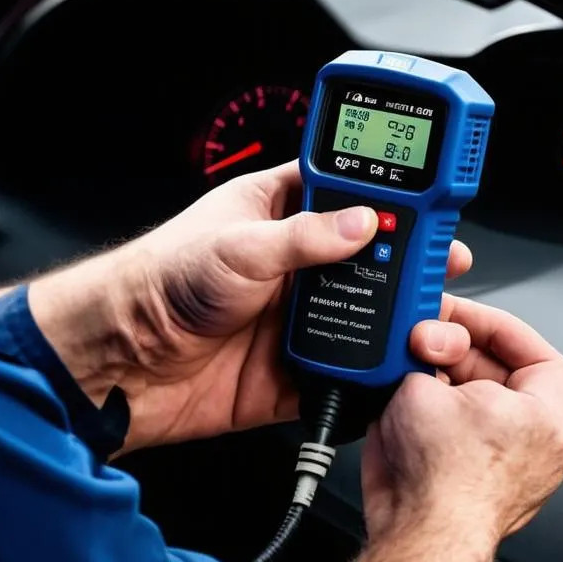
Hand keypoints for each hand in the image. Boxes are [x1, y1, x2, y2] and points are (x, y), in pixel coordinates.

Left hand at [31, 162, 472, 451]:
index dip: (386, 193)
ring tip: (427, 316)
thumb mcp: (238, 246)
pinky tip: (391, 365)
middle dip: (406, 259)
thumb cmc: (160, 281)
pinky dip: (369, 372)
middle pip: (367, 255)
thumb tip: (362, 224)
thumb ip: (305, 237)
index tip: (428, 199)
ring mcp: (294, 315)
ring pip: (364, 313)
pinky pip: (343, 370)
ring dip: (394, 317)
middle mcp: (292, 262)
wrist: (121, 361)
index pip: (344, 189)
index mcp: (278, 212)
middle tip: (442, 260)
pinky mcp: (292, 367)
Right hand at [360, 297, 562, 546]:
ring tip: (407, 376)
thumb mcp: (424, 385)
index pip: (535, 351)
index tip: (456, 317)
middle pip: (500, 375)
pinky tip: (400, 409)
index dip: (491, 325)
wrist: (421, 540)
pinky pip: (457, 438)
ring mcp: (509, 470)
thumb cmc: (443, 479)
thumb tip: (419, 343)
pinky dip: (431, 420)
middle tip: (421, 341)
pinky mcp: (476, 487)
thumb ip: (426, 355)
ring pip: (475, 406)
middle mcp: (539, 446)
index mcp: (546, 416)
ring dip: (440, 386)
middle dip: (456, 354)